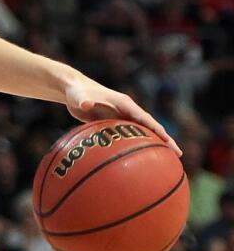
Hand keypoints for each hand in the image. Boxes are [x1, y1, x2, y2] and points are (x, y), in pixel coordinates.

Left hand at [63, 76, 180, 153]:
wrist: (72, 90)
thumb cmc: (76, 92)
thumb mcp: (79, 97)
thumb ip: (83, 100)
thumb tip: (86, 104)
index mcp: (125, 104)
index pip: (146, 119)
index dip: (158, 130)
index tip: (170, 142)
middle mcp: (127, 110)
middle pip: (150, 127)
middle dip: (165, 140)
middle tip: (178, 155)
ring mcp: (122, 117)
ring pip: (142, 133)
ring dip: (154, 144)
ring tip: (167, 160)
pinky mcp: (114, 123)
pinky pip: (128, 137)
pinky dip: (137, 146)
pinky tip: (138, 161)